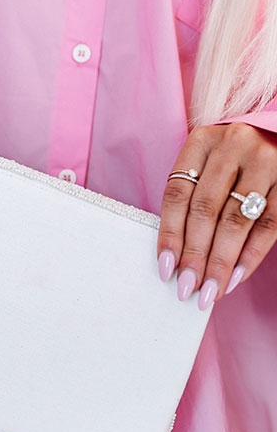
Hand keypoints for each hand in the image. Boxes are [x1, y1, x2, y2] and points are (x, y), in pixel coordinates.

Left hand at [157, 122, 276, 308]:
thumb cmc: (234, 161)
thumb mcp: (208, 164)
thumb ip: (192, 199)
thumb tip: (176, 259)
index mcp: (202, 141)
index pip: (177, 194)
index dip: (170, 234)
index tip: (166, 269)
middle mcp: (232, 145)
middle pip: (205, 210)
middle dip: (195, 255)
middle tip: (187, 288)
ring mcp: (264, 160)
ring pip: (236, 220)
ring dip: (221, 261)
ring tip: (211, 290)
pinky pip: (269, 224)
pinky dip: (251, 255)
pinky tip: (236, 277)